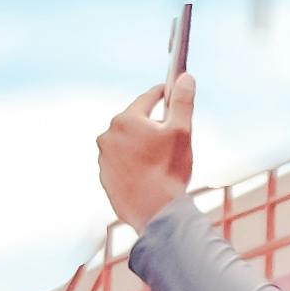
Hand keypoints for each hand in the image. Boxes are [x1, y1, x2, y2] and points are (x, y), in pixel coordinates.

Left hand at [96, 78, 195, 233]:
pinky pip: (122, 160)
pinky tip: (150, 173)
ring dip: (144, 144)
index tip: (174, 94)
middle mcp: (109, 135)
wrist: (155, 213)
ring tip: (162, 161)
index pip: (149, 96)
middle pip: (138, 119)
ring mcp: (104, 157)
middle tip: (173, 139)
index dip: (165, 94)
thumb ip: (182, 101)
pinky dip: (135, 161)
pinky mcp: (105, 175)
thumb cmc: (168, 171)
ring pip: (129, 141)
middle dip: (155, 124)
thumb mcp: (182, 131)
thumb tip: (185, 77)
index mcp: (126, 120)